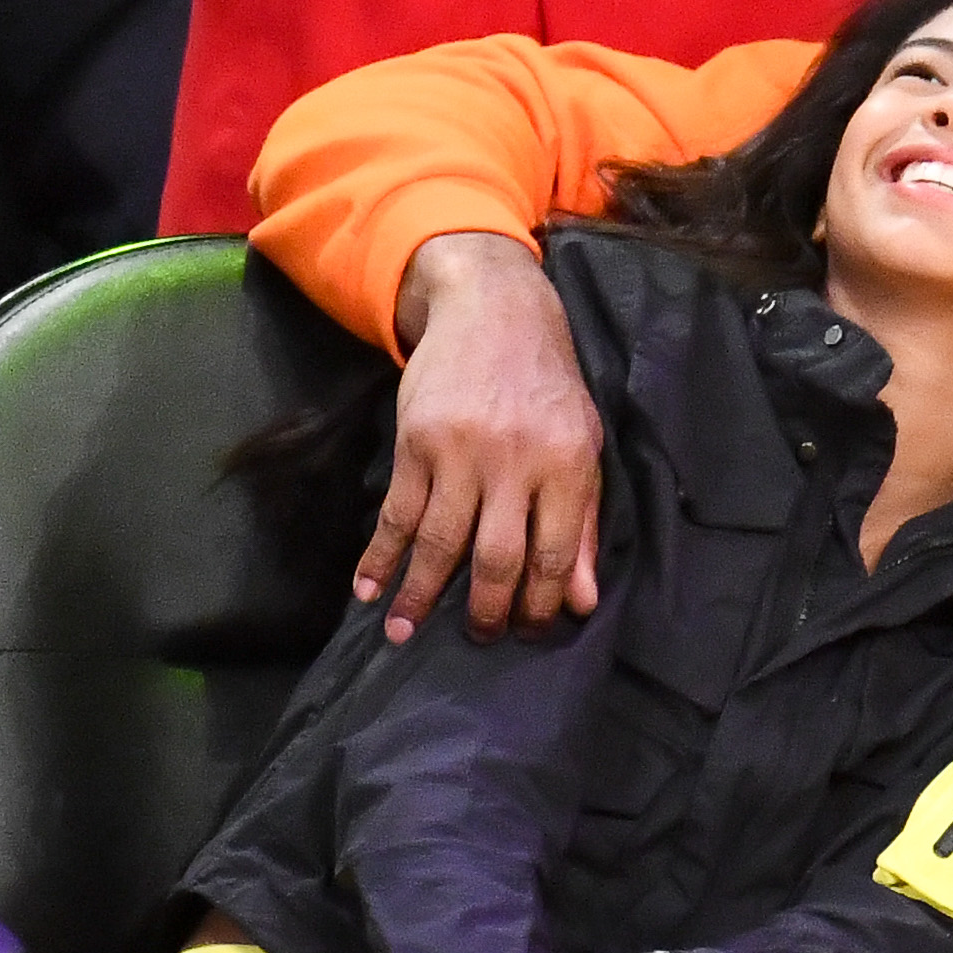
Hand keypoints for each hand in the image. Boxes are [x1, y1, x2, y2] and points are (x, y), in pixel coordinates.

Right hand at [362, 233, 603, 645]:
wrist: (494, 312)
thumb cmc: (547, 387)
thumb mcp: (583, 446)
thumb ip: (581, 524)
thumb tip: (581, 600)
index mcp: (565, 467)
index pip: (552, 554)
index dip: (539, 603)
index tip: (528, 632)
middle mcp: (513, 464)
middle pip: (495, 557)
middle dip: (484, 610)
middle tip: (477, 640)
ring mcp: (459, 453)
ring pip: (439, 541)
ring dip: (420, 595)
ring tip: (404, 634)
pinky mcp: (415, 442)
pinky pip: (396, 512)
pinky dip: (380, 555)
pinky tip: (370, 589)